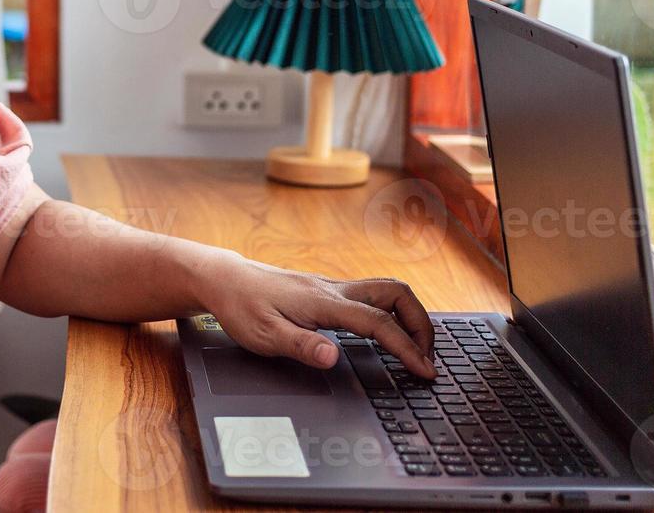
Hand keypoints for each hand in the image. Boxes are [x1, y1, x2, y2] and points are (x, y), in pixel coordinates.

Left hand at [198, 256, 436, 377]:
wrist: (225, 280)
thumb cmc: (242, 307)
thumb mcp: (263, 335)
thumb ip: (300, 346)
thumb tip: (332, 357)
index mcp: (325, 302)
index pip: (380, 323)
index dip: (407, 348)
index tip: (425, 371)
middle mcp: (336, 289)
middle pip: (398, 293)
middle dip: (422, 324)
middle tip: (428, 358)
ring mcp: (334, 288)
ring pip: (388, 291)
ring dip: (410, 316)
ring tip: (416, 349)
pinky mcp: (329, 291)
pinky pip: (374, 296)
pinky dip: (394, 313)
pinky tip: (389, 334)